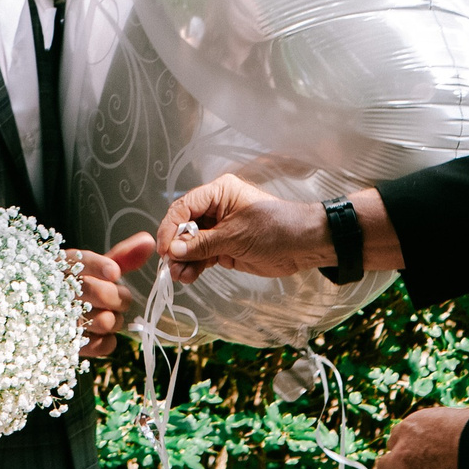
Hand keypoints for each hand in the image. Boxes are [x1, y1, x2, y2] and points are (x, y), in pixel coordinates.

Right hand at [65, 232, 156, 357]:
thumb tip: (148, 241)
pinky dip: (108, 340)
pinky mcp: (69, 346)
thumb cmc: (80, 288)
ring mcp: (61, 321)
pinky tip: (98, 333)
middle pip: (101, 293)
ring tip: (104, 315)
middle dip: (119, 297)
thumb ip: (123, 255)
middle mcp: (59, 292)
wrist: (51, 318)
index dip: (98, 266)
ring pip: (107, 321)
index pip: (80, 262)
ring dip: (114, 320)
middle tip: (117, 298)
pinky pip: (103, 345)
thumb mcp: (96, 268)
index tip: (114, 272)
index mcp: (65, 266)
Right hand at [157, 174, 329, 283]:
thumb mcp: (235, 236)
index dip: (171, 227)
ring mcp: (220, 228)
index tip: (165, 249)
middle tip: (170, 266)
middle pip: (184, 226)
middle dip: (176, 247)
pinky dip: (194, 266)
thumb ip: (203, 244)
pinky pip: (202, 255)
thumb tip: (173, 250)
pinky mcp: (225, 246)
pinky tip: (189, 276)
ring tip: (179, 276)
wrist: (304, 245)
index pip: (184, 207)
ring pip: (191, 244)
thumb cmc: (276, 229)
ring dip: (183, 260)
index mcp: (219, 192)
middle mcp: (216, 208)